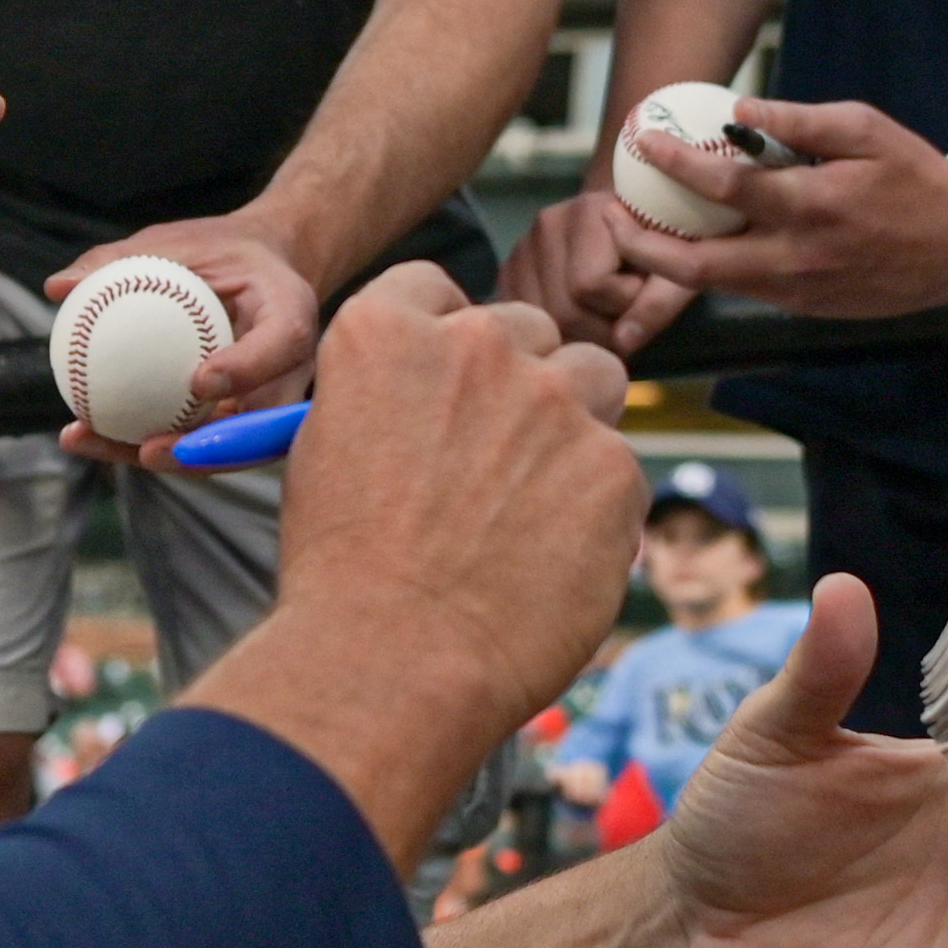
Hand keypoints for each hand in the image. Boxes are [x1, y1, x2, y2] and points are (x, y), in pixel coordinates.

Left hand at [46, 215, 317, 466]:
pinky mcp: (244, 421)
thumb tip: (58, 285)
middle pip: (260, 423)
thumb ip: (120, 259)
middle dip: (208, 448)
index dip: (248, 370)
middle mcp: (292, 368)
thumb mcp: (176, 241)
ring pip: (227, 447)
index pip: (282, 344)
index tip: (199, 382)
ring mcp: (272, 403)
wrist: (261, 269)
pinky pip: (201, 441)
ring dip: (166, 457)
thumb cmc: (219, 250)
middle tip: (149, 449)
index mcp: (290, 312)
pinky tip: (89, 434)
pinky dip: (150, 443)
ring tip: (94, 442)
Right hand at [208, 268, 637, 851]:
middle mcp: (475, 345)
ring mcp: (554, 401)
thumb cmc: (343, 571)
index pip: (435, 289)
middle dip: (520, 381)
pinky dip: (596, 506)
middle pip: (528, 328)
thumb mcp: (326, 452)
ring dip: (576, 424)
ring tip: (534, 504)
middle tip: (497, 459)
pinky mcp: (614, 466)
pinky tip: (550, 559)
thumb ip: (386, 398)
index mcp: (385, 332)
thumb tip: (430, 403)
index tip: (450, 382)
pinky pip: (620, 467)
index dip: (446, 337)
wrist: (392, 659)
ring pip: (596, 378)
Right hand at [502, 188, 696, 359]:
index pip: (588, 284)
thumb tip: (622, 343)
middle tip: (626, 313)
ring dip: (579, 333)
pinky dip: (555, 331)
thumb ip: (658, 303)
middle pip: (561, 309)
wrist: (640, 220)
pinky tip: (580, 318)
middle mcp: (547, 224)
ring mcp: (522, 248)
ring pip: (542, 321)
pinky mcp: (510, 270)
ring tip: (605, 313)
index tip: (643, 289)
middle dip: (601, 328)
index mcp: (589, 212)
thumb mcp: (681, 271)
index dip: (623, 303)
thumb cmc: (667, 245)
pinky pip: (526, 321)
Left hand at [605, 96, 947, 319]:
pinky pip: (741, 290)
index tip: (643, 141)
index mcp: (812, 207)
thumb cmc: (914, 176)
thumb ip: (799, 119)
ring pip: (712, 286)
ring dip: (665, 264)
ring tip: (633, 232)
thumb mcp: (866, 129)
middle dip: (642, 245)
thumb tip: (739, 105)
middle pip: (695, 264)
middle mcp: (798, 257)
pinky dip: (706, 272)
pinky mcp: (804, 308)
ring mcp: (799, 291)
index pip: (725, 189)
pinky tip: (686, 247)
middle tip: (609, 217)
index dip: (676, 165)